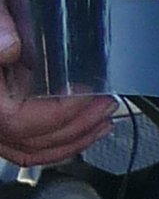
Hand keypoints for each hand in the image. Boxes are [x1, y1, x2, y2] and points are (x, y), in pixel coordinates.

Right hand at [0, 0, 113, 166]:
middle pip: (27, 140)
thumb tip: (11, 48)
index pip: (17, 119)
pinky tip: (77, 131)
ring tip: (101, 123)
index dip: (60, 113)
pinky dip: (51, 145)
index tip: (90, 95)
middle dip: (76, 127)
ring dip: (69, 141)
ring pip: (25, 150)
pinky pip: (19, 147)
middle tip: (107, 106)